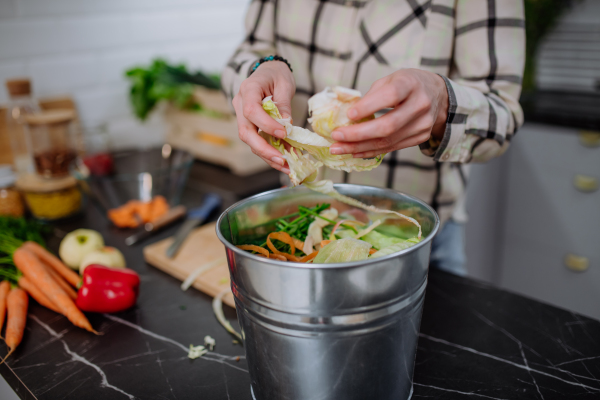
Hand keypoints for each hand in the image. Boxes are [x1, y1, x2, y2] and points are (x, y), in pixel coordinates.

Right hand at [233, 61, 295, 172]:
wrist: (268, 72)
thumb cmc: (276, 75)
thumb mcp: (284, 84)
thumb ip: (284, 104)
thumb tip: (287, 126)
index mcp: (248, 89)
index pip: (251, 110)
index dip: (266, 125)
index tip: (284, 134)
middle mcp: (240, 104)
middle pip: (245, 131)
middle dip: (263, 149)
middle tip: (282, 160)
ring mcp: (242, 116)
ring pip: (250, 140)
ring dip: (267, 155)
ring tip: (286, 166)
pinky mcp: (249, 125)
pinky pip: (256, 141)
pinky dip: (269, 153)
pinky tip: (283, 162)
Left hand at [329, 69, 448, 157]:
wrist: (437, 95)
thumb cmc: (407, 84)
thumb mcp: (390, 79)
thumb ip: (371, 95)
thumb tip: (347, 116)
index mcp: (410, 84)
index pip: (391, 96)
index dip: (369, 106)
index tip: (349, 115)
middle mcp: (420, 105)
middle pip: (388, 125)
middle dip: (358, 134)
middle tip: (336, 137)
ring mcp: (422, 124)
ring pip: (388, 142)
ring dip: (359, 147)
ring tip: (338, 148)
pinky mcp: (420, 137)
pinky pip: (391, 148)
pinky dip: (370, 151)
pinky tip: (354, 151)